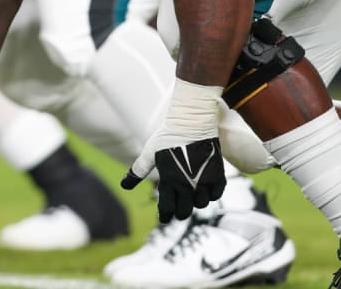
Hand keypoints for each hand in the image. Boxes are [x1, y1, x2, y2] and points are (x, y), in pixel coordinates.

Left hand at [120, 79, 224, 222]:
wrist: (192, 122)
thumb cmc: (168, 136)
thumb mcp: (149, 153)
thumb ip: (138, 171)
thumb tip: (123, 185)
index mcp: (169, 180)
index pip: (167, 208)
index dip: (165, 216)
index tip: (164, 218)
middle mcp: (187, 184)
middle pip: (185, 211)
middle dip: (180, 213)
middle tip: (178, 211)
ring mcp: (203, 180)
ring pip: (201, 204)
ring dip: (195, 203)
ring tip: (191, 197)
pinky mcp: (217, 175)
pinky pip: (215, 195)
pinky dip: (210, 195)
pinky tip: (204, 190)